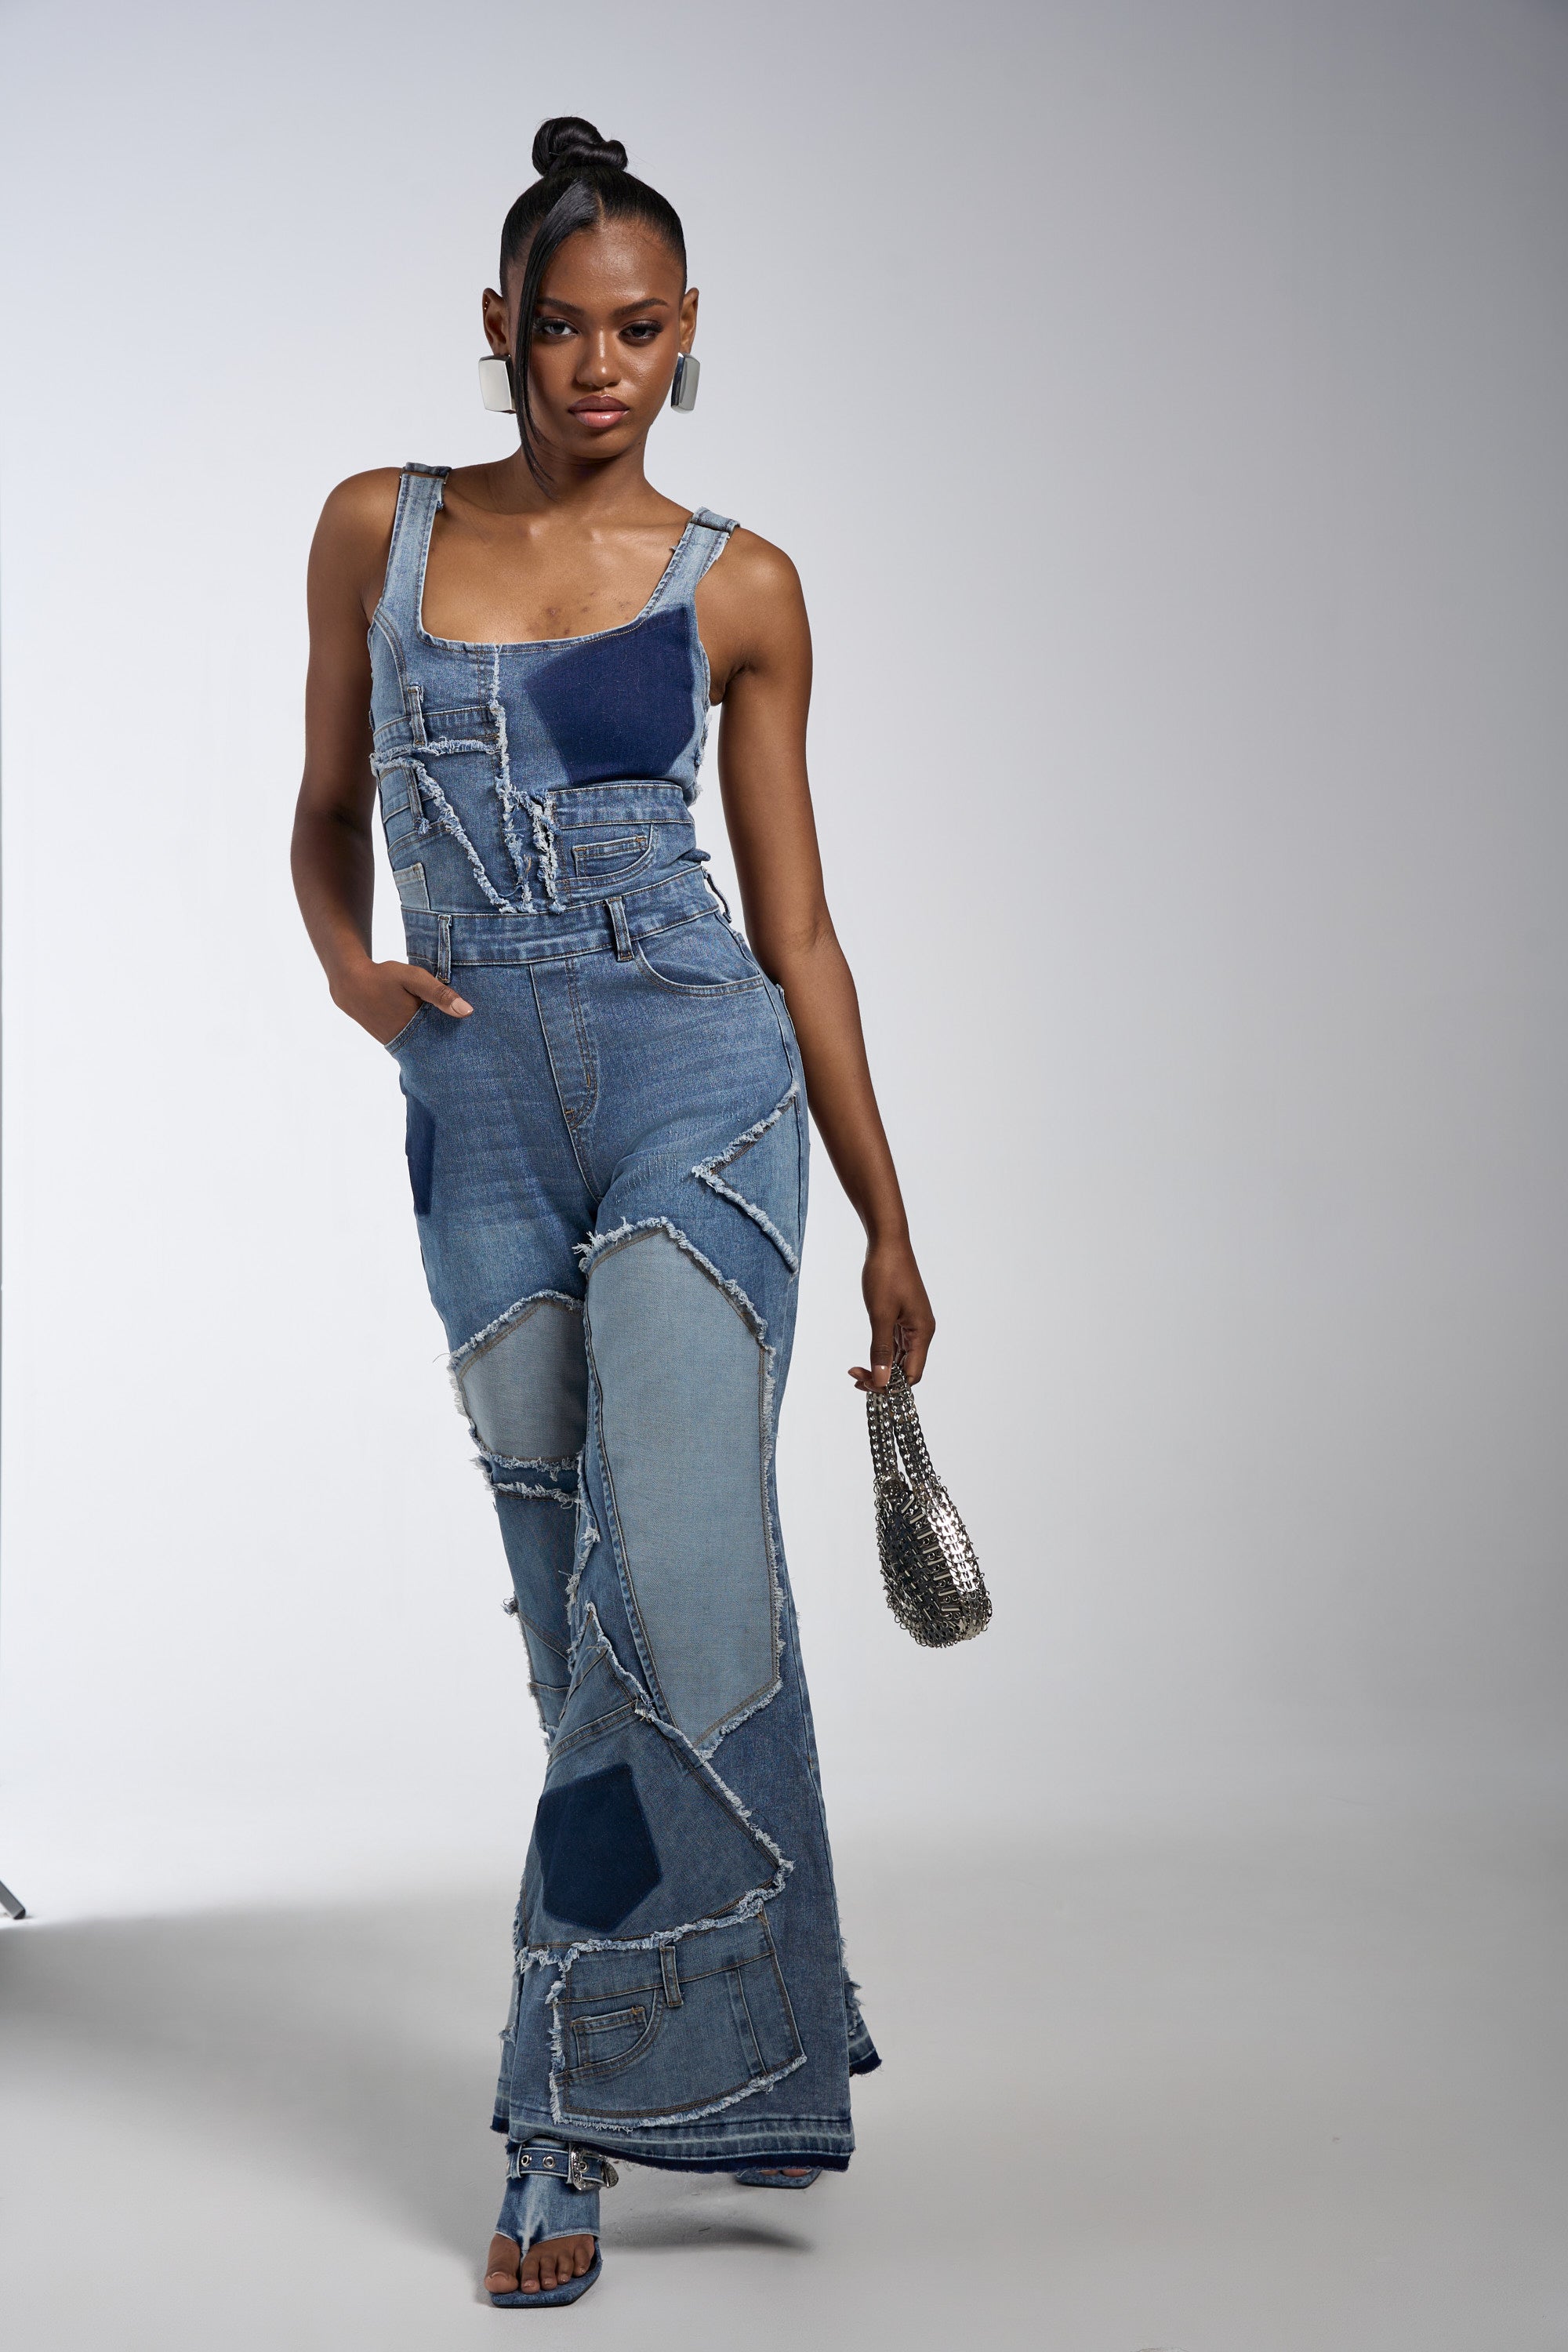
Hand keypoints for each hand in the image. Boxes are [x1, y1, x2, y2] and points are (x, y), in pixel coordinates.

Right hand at [332, 959, 472, 1044]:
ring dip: (440, 1043)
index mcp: (414, 1030)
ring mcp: (397, 1044)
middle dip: (454, 1047)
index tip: (480, 1044)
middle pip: (438, 1050)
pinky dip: (427, 1039)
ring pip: (426, 1048)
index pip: (447, 1045)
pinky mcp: (392, 1041)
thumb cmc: (385, 978)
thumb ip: (440, 994)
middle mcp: (406, 1043)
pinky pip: (415, 1044)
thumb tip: (468, 1011)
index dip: (463, 1046)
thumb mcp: (414, 979)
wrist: (350, 985)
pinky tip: (439, 1032)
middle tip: (476, 1045)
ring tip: (462, 1040)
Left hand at [849, 1238, 934, 1390]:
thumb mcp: (880, 1315)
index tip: (864, 1383)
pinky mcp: (903, 1317)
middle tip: (855, 1378)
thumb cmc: (886, 1274)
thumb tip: (882, 1381)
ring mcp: (913, 1324)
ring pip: (900, 1358)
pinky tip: (867, 1357)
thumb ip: (881, 1349)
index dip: (889, 1385)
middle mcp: (922, 1331)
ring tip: (856, 1371)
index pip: (911, 1375)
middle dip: (882, 1378)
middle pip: (906, 1369)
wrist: (888, 1243)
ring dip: (880, 1367)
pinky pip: (896, 1344)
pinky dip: (882, 1353)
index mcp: (922, 1332)